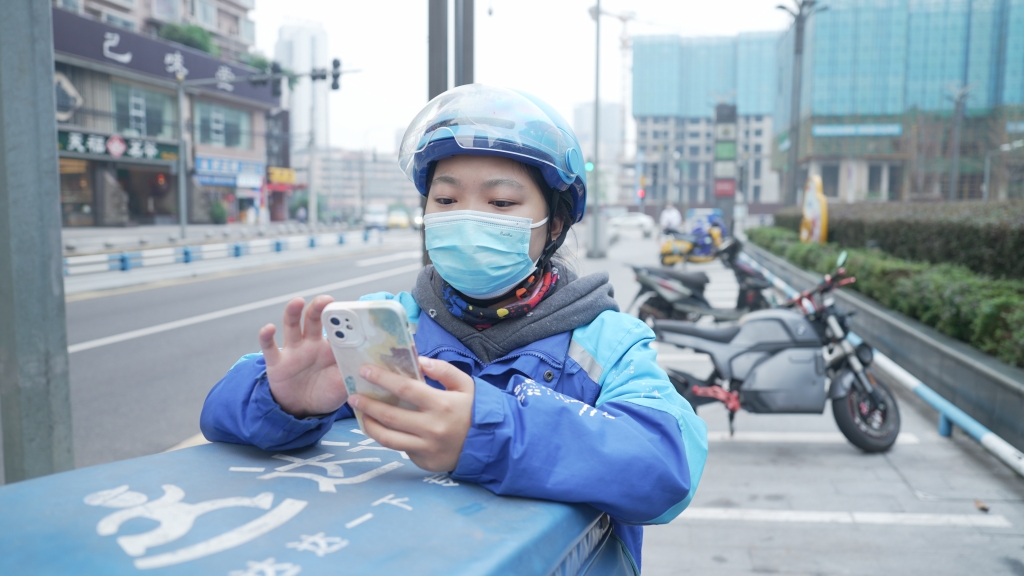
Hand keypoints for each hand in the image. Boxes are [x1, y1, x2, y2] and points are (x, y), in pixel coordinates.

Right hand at [259, 295, 347, 417]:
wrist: (303, 410)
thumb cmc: (327, 392)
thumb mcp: (344, 385)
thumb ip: (354, 373)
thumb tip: (370, 365)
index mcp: (331, 347)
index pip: (336, 327)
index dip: (341, 318)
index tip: (350, 309)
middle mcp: (311, 343)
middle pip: (313, 319)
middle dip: (319, 307)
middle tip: (326, 300)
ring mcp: (293, 351)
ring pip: (292, 326)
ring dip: (293, 312)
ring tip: (297, 301)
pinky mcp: (277, 362)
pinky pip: (270, 347)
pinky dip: (266, 337)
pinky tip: (268, 329)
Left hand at [349, 357, 473, 471]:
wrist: (490, 446)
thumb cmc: (475, 410)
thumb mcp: (466, 385)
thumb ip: (443, 370)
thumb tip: (419, 360)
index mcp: (442, 405)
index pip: (405, 389)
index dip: (382, 379)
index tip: (365, 370)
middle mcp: (432, 428)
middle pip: (390, 415)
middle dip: (367, 404)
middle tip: (354, 395)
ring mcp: (426, 448)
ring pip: (388, 438)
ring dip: (370, 425)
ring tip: (361, 414)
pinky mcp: (424, 462)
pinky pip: (401, 448)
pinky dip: (388, 437)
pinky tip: (381, 427)